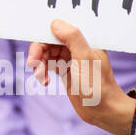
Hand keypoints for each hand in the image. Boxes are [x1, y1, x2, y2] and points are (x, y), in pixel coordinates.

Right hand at [26, 19, 133, 134]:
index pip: (60, 29)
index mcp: (86, 39)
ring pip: (46, 53)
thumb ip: (72, 38)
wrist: (103, 112)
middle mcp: (77, 46)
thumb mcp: (85, 59)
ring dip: (39, 64)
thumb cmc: (98, 86)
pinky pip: (47, 64)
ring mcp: (70, 58)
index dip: (45, 34)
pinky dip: (43, 72)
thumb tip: (55, 23)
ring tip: (40, 77)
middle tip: (32, 63)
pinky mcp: (65, 70)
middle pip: (49, 41)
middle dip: (39, 52)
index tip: (36, 47)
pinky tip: (45, 82)